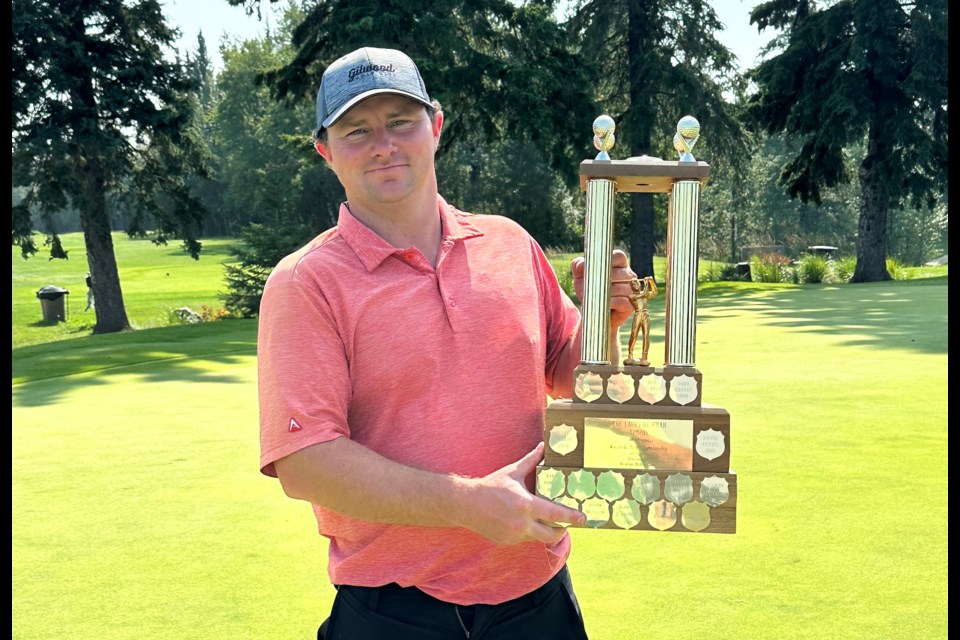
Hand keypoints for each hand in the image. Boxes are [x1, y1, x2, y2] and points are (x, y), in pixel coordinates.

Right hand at [459, 443, 584, 545]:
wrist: (467, 504)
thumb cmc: (491, 486)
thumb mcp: (512, 472)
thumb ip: (531, 461)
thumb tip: (543, 446)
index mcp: (526, 504)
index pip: (555, 514)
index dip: (571, 517)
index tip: (583, 518)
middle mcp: (522, 523)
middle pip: (551, 535)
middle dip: (562, 531)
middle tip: (567, 526)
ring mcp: (514, 535)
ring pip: (538, 539)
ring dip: (546, 533)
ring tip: (550, 526)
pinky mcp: (507, 542)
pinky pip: (525, 540)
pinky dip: (529, 534)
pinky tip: (527, 524)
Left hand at [571, 249, 636, 329]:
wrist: (593, 311)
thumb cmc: (589, 289)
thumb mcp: (580, 276)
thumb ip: (579, 265)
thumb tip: (582, 264)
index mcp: (619, 264)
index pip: (619, 256)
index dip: (608, 261)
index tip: (596, 269)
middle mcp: (628, 275)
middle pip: (620, 273)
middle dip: (603, 281)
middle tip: (591, 287)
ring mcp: (632, 290)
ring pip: (621, 288)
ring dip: (605, 293)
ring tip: (595, 296)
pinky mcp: (631, 305)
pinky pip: (623, 301)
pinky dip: (611, 303)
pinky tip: (604, 304)